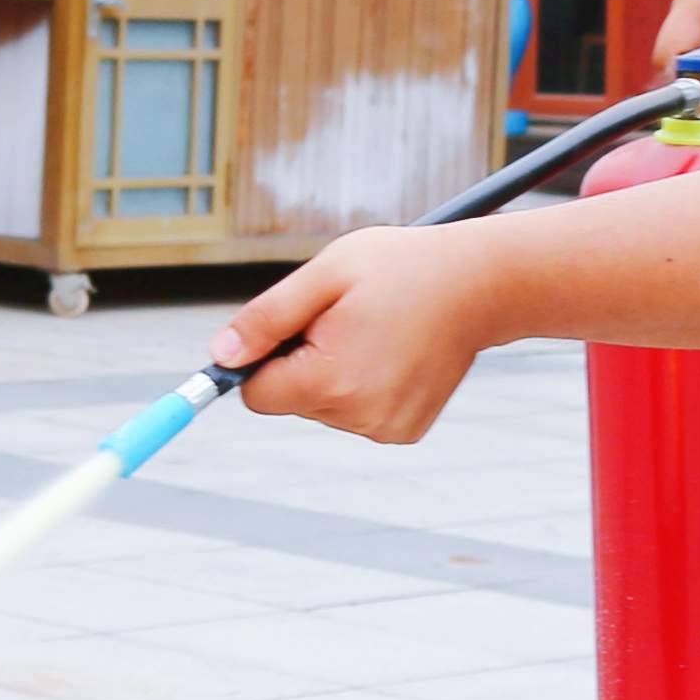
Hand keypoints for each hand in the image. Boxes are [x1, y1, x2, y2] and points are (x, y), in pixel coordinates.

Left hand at [207, 222, 508, 444]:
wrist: (480, 284)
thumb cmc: (400, 268)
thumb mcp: (325, 276)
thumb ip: (266, 319)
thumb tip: (220, 357)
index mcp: (332, 381)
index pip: (256, 393)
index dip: (263, 357)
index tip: (292, 327)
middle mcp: (359, 417)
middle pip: (290, 399)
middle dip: (302, 360)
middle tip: (344, 319)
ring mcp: (386, 429)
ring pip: (322, 406)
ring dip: (333, 371)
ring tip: (373, 331)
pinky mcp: (406, 431)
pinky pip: (356, 411)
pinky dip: (362, 384)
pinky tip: (392, 352)